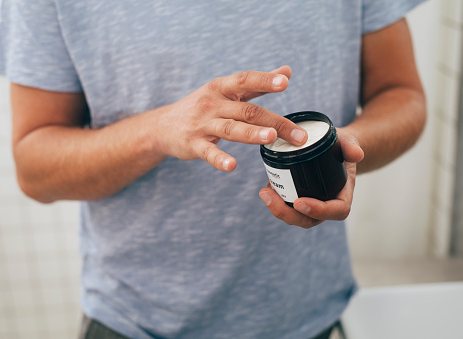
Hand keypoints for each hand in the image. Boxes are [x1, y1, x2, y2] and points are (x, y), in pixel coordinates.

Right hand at [154, 66, 307, 170]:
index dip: (264, 80)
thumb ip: (256, 84)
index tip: (284, 82)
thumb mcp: (225, 90)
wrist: (163, 126)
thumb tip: (287, 71)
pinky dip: (220, 159)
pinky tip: (232, 165)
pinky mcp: (193, 144)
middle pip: (247, 111)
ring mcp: (202, 124)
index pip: (245, 80)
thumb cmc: (202, 107)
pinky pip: (208, 152)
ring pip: (231, 128)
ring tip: (271, 138)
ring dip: (252, 133)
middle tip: (299, 135)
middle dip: (275, 122)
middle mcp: (213, 103)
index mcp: (222, 88)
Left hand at [258, 129, 363, 227]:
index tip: (300, 202)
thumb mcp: (348, 142)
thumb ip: (351, 146)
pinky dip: (275, 202)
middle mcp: (326, 205)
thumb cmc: (340, 147)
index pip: (336, 211)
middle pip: (309, 220)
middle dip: (288, 214)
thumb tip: (356, 154)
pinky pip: (286, 208)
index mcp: (343, 196)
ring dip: (277, 209)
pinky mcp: (297, 200)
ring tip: (264, 192)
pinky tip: (265, 190)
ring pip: (294, 217)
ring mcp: (311, 205)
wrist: (331, 148)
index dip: (319, 211)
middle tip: (271, 197)